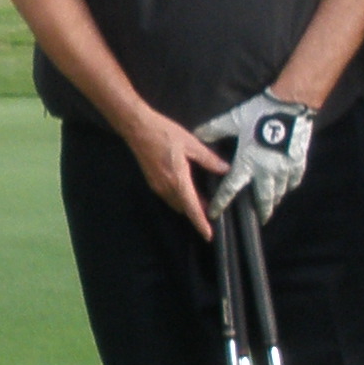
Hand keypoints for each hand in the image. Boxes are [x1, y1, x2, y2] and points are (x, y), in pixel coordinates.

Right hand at [121, 108, 230, 236]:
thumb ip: (209, 159)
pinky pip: (168, 197)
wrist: (138, 128)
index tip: (208, 236)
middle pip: (183, 209)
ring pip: (175, 204)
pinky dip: (179, 198)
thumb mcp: (191, 144)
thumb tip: (225, 169)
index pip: (192, 208)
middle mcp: (166, 188)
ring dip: (187, 206)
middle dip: (196, 214)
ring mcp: (157, 186)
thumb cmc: (165, 133)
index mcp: (178, 180)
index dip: (201, 223)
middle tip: (211, 212)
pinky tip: (186, 189)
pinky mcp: (152, 181)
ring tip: (202, 201)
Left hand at [192, 89, 315, 222]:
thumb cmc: (260, 113)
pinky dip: (290, 185)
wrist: (290, 106)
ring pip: (280, 191)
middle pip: (263, 198)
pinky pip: (295, 180)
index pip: (230, 188)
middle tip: (261, 219)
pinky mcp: (299, 161)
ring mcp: (285, 168)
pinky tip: (288, 186)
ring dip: (275, 199)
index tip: (214, 214)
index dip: (221, 202)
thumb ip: (215, 129)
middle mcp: (267, 171)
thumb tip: (198, 133)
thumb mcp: (234, 120)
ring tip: (272, 204)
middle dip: (262, 211)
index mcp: (248, 163)